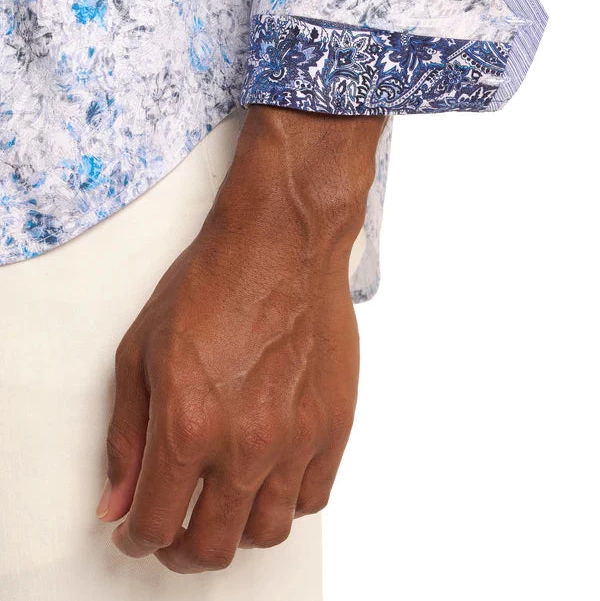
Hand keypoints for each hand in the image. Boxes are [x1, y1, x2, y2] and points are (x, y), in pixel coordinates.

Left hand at [96, 106, 384, 572]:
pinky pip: (312, 497)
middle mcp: (246, 445)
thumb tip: (118, 501)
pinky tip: (267, 474)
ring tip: (224, 502)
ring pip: (267, 532)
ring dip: (236, 529)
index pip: (156, 525)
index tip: (136, 530)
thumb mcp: (140, 353)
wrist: (280, 245)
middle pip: (213, 546)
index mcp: (187, 426)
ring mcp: (297, 439)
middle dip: (181, 550)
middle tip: (174, 529)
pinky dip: (284, 500)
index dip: (137, 539)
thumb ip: (127, 437)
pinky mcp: (335, 425)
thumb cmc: (210, 285)